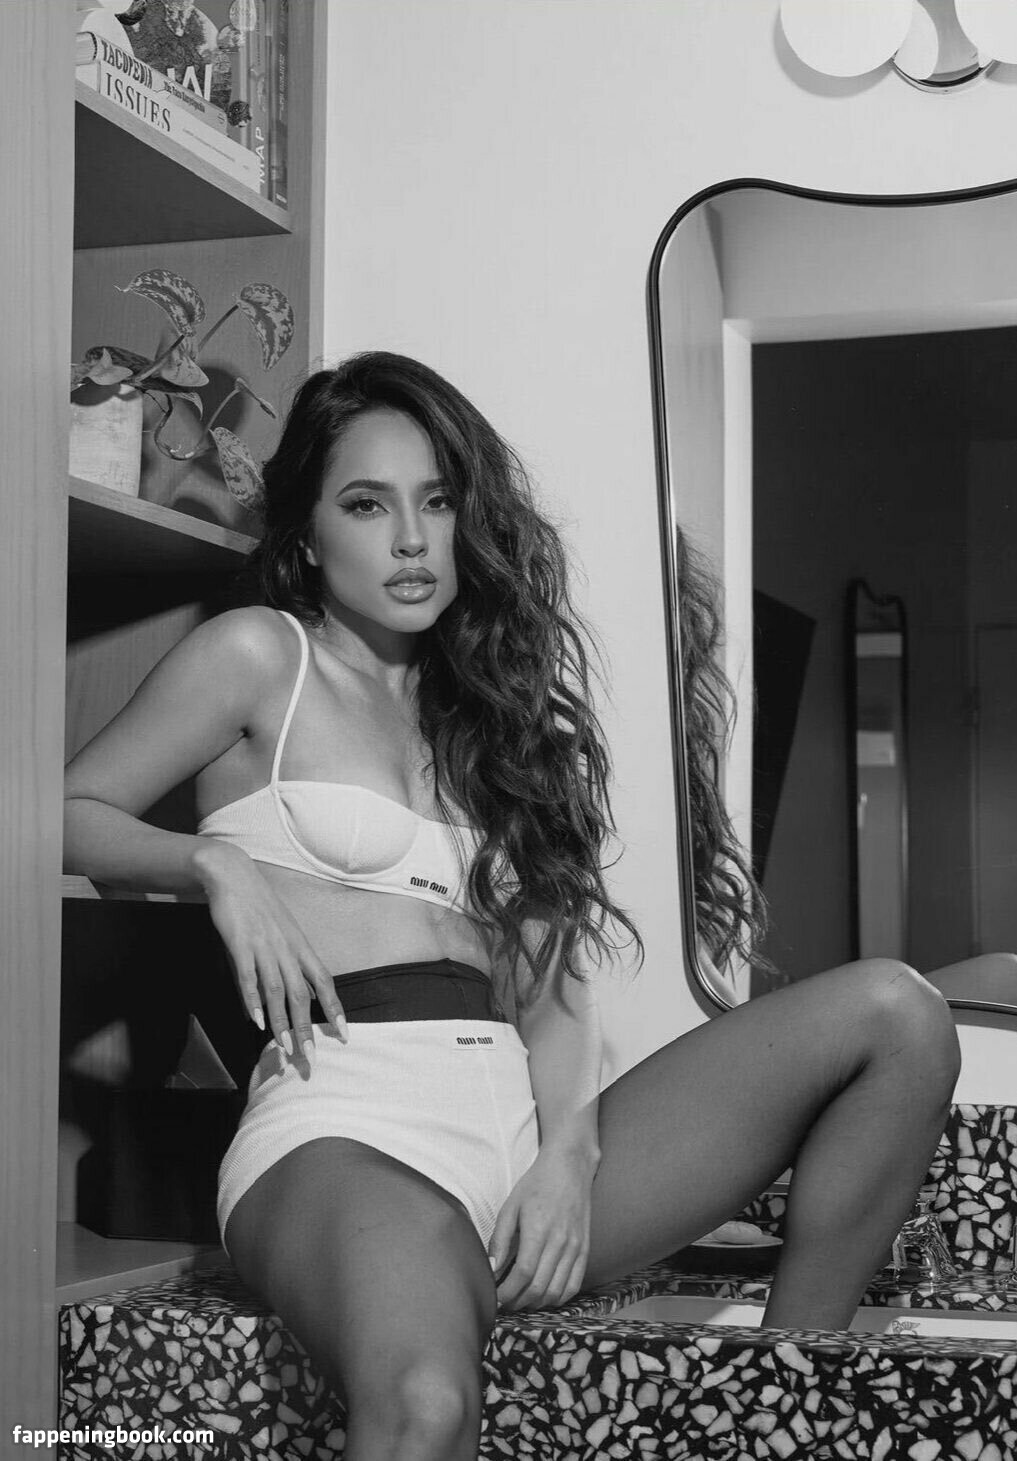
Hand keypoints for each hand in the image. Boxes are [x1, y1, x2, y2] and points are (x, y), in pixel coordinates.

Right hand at [194, 839, 347, 1062]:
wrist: (233, 875)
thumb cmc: (258, 908)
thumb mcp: (279, 934)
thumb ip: (282, 967)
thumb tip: (280, 1002)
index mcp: (300, 946)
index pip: (325, 981)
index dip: (335, 1009)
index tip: (345, 1035)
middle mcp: (287, 949)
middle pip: (302, 994)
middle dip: (306, 1029)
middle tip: (310, 1059)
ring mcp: (264, 947)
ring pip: (277, 991)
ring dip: (282, 1023)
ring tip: (284, 1049)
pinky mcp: (240, 944)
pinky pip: (248, 977)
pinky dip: (252, 1000)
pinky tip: (256, 1021)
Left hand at [487, 1145, 595, 1311]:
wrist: (570, 1167)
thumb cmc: (536, 1184)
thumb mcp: (511, 1206)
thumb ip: (501, 1239)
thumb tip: (492, 1268)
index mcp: (539, 1230)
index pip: (524, 1274)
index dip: (508, 1293)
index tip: (495, 1299)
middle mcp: (560, 1242)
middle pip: (539, 1287)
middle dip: (518, 1302)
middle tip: (504, 1304)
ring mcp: (575, 1247)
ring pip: (557, 1291)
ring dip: (537, 1304)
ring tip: (521, 1301)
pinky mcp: (585, 1249)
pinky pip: (574, 1284)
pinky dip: (559, 1298)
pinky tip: (544, 1297)